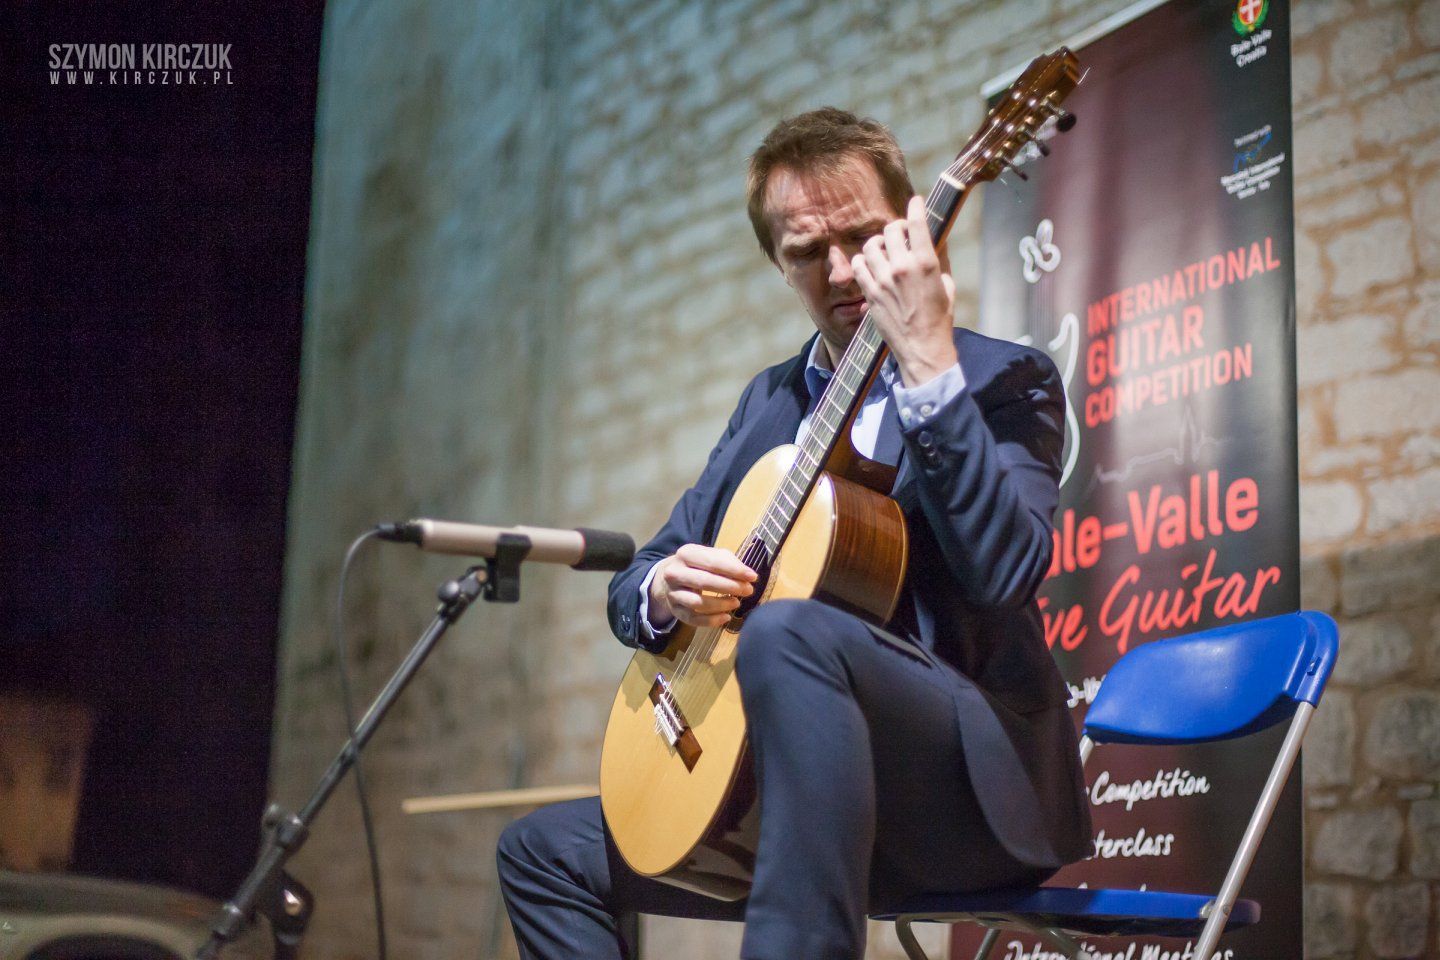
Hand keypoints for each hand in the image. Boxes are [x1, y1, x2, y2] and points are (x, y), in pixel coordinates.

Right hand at [649, 544, 756, 628]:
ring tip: (736, 603)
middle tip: (748, 590)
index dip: (734, 570)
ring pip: (697, 603)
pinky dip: (711, 621)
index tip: (752, 577)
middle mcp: (674, 573)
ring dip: (721, 604)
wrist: (666, 579)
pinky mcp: (675, 610)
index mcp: (685, 554)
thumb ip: (728, 562)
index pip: (711, 562)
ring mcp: (673, 593)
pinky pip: (693, 619)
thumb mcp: (709, 556)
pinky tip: (726, 617)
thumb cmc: (696, 565)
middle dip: (730, 587)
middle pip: (704, 582)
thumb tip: (747, 575)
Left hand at [851, 195, 958, 386]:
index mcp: (925, 264)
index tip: (915, 202)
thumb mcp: (947, 286)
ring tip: (883, 249)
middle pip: (891, 231)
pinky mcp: (870, 293)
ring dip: (878, 243)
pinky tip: (869, 264)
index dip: (915, 207)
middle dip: (896, 228)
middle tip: (899, 234)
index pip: (917, 223)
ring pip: (871, 246)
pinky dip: (862, 261)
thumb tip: (933, 243)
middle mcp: (902, 267)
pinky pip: (858, 265)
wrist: (922, 349)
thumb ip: (938, 262)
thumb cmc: (939, 320)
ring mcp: (883, 280)